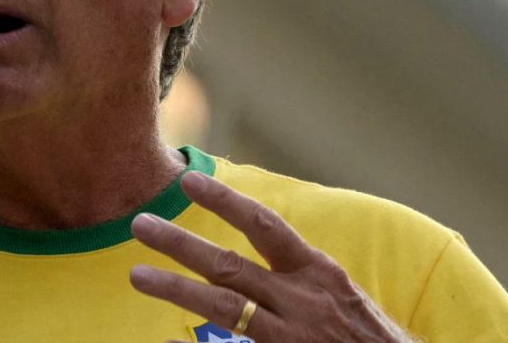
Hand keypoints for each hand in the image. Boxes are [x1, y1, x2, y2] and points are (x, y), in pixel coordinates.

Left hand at [130, 172, 413, 342]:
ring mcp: (292, 336)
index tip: (188, 181)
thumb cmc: (371, 339)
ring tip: (137, 275)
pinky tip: (171, 339)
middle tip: (139, 224)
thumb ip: (298, 279)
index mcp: (319, 273)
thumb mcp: (340, 298)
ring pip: (223, 308)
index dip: (224, 202)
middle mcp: (303, 300)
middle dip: (180, 244)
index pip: (265, 226)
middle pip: (229, 267)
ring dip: (175, 289)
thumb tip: (255, 261)